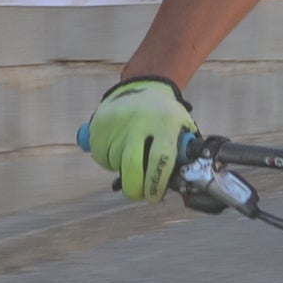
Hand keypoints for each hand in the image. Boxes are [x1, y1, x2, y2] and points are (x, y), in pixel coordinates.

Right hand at [86, 78, 195, 202]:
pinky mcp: (100, 122)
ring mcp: (118, 121)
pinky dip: (107, 160)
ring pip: (113, 162)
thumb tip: (180, 185)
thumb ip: (182, 154)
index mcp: (166, 123)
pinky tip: (116, 148)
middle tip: (137, 193)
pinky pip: (100, 156)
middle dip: (133, 187)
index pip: (160, 160)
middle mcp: (141, 121)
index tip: (154, 196)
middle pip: (130, 165)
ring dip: (120, 169)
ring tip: (130, 156)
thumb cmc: (165, 116)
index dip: (155, 184)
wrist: (143, 85)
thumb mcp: (181, 127)